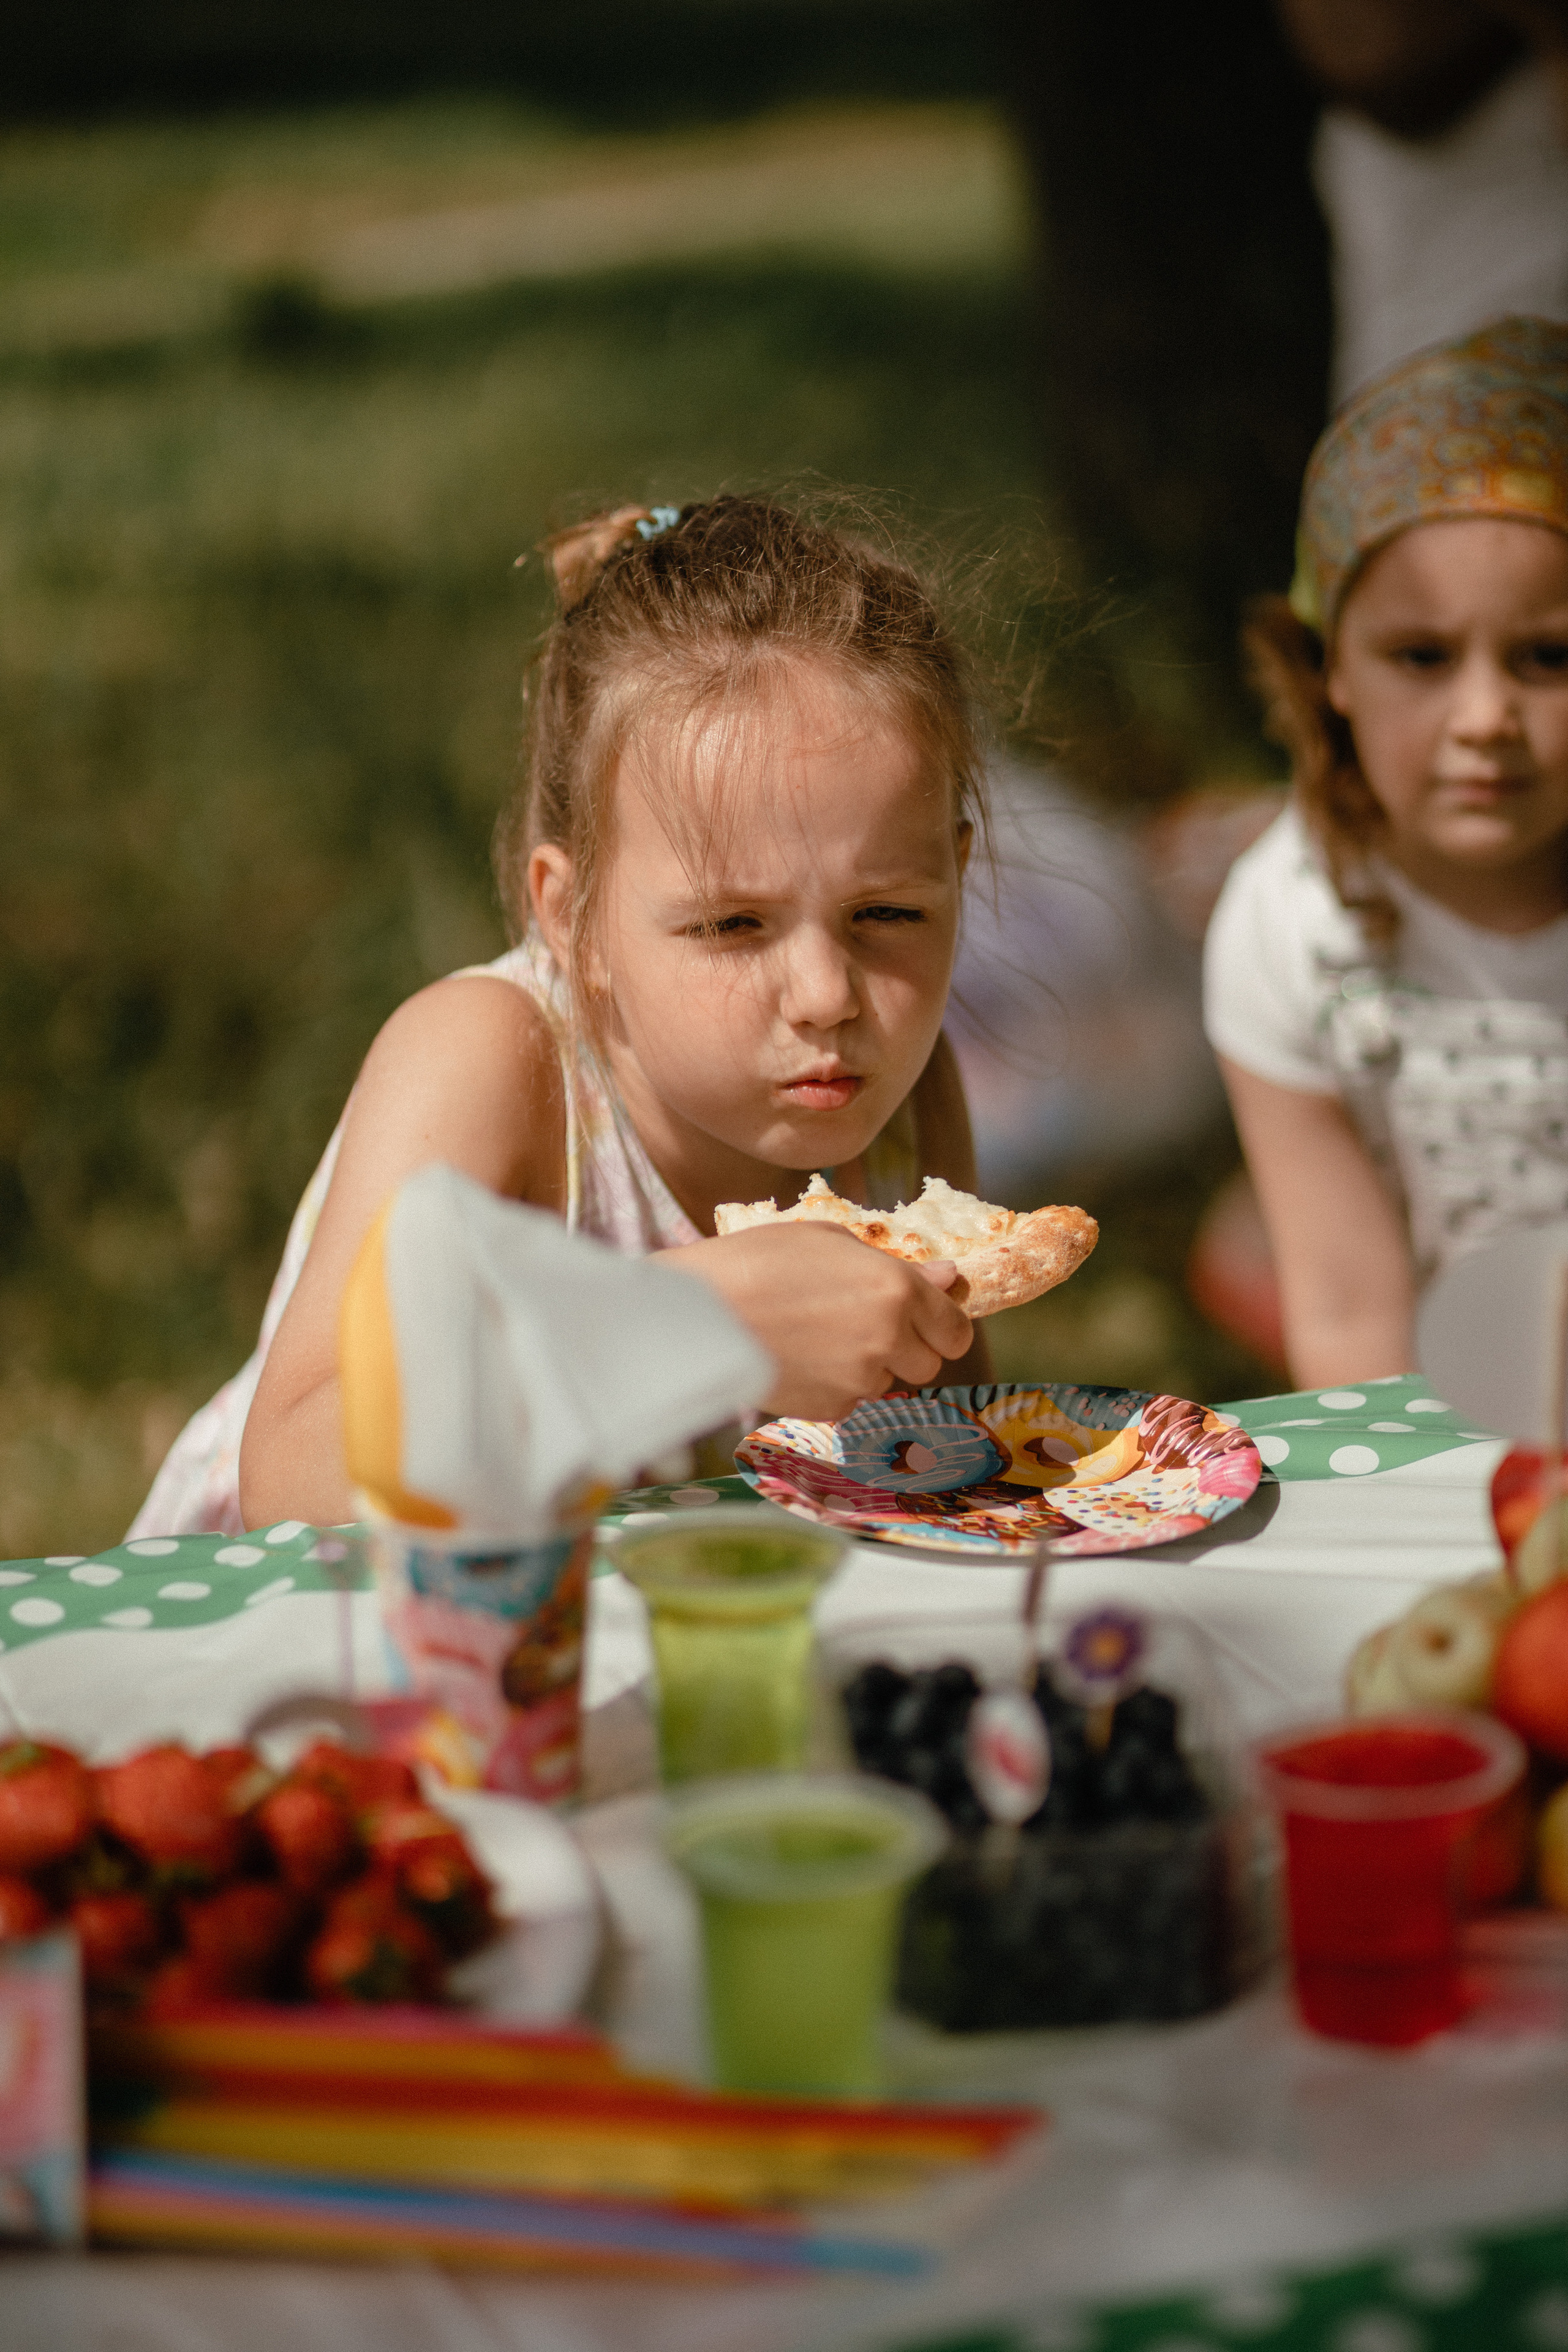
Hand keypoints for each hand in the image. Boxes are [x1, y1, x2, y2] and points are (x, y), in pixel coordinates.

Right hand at [663, 1224, 973, 1420]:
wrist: (700, 1311)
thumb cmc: (760, 1260)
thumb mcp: (832, 1242)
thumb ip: (898, 1266)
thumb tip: (950, 1278)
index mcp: (897, 1288)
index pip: (956, 1329)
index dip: (943, 1325)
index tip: (925, 1320)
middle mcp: (889, 1338)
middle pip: (929, 1364)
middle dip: (907, 1348)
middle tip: (862, 1325)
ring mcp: (861, 1379)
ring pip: (887, 1383)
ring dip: (869, 1366)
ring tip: (819, 1338)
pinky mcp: (831, 1408)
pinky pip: (850, 1400)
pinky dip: (836, 1386)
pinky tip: (801, 1358)